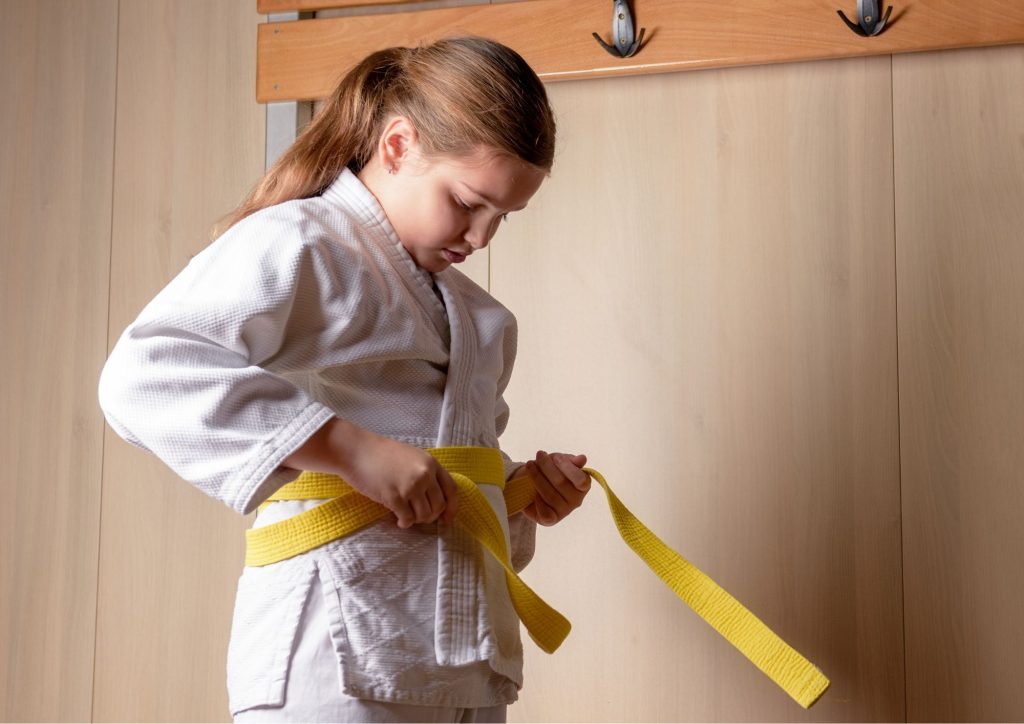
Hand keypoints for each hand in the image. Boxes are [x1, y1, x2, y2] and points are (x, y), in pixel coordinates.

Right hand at [342, 434, 459, 527]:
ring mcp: (410, 486)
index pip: (452, 490)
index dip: (452, 508)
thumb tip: (434, 499)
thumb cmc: (381, 454)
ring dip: (416, 520)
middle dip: (430, 517)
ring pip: (424, 515)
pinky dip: (404, 523)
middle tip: (418, 517)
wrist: (357, 450)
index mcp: (431, 463)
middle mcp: (424, 474)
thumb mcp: (412, 457)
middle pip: (439, 506)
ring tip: (406, 516)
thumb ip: (426, 473)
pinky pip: (407, 519)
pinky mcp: (394, 497)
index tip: (447, 520)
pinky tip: (398, 520)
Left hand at [520, 450, 590, 525]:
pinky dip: (538, 501)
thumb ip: (570, 461)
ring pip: (550, 495)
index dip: (568, 468)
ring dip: (537, 478)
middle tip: (539, 455)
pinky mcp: (552, 519)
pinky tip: (533, 491)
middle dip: (547, 467)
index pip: (581, 480)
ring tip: (529, 465)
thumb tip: (582, 459)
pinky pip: (545, 513)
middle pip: (561, 483)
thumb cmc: (551, 471)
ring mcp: (564, 511)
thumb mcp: (560, 461)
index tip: (555, 457)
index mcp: (583, 485)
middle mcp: (577, 500)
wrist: (533, 485)